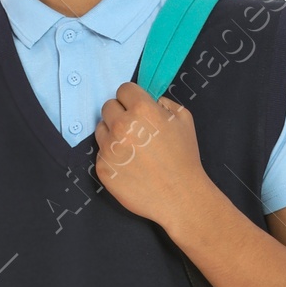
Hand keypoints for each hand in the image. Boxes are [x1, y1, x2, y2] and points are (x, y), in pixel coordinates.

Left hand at [93, 82, 206, 232]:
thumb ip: (165, 103)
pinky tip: (129, 166)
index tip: (136, 108)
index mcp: (142, 110)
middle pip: (108, 107)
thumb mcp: (184, 120)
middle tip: (134, 129)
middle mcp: (121, 126)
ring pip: (101, 130)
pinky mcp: (103, 168)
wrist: (180, 196)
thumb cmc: (184, 158)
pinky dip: (112, 157)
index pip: (123, 90)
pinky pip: (101, 153)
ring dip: (112, 134)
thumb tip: (151, 101)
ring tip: (132, 149)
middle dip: (119, 114)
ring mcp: (109, 149)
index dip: (131, 98)